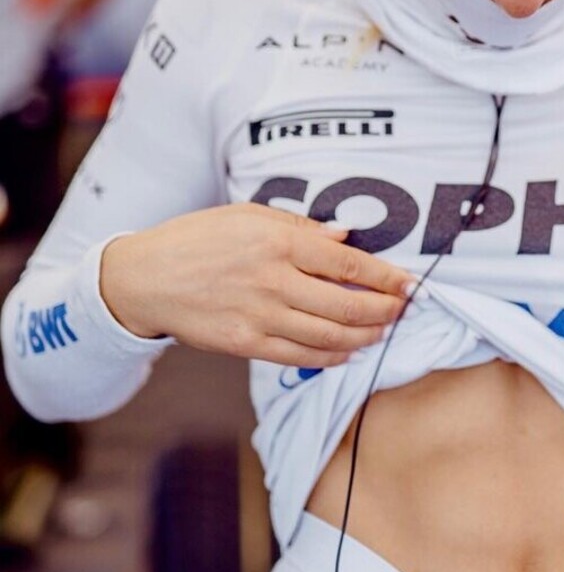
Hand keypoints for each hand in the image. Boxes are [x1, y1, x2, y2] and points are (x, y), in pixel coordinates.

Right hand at [100, 203, 414, 366]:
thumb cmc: (199, 238)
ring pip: (329, 334)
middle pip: (345, 303)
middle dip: (384, 310)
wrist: (145, 278)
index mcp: (278, 241)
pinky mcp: (246, 344)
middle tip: (404, 310)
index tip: (409, 284)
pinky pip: (300, 356)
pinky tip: (349, 351)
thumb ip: (301, 227)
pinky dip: (331, 356)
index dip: (384, 277)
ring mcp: (259, 315)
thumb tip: (345, 235)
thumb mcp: (248, 215)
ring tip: (383, 331)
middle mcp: (273, 280)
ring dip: (364, 336)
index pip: (346, 262)